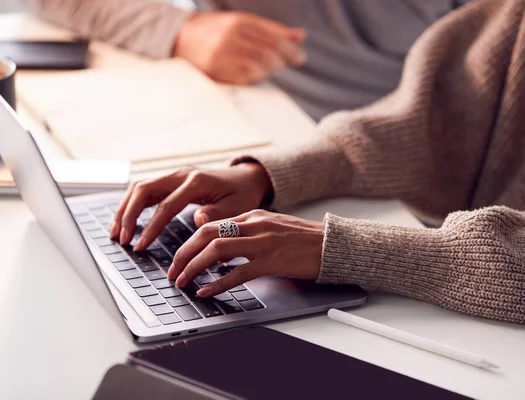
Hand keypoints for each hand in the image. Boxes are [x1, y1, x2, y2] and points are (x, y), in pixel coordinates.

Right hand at [109, 163, 272, 250]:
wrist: (247, 178)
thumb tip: (198, 220)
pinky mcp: (172, 181)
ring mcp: (175, 176)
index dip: (150, 227)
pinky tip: (125, 221)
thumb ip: (217, 215)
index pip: (166, 205)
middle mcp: (182, 174)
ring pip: (140, 187)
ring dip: (125, 208)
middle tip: (121, 238)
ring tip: (116, 232)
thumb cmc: (243, 194)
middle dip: (128, 214)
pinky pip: (146, 190)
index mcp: (197, 182)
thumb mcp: (237, 207)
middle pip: (143, 189)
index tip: (140, 246)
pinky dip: (132, 204)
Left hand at [168, 210, 322, 296]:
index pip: (209, 225)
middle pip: (206, 235)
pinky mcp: (272, 261)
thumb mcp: (270, 228)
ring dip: (194, 267)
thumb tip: (218, 254)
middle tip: (173, 271)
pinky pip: (238, 273)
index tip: (178, 259)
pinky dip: (218, 284)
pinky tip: (207, 292)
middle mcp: (254, 225)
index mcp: (251, 216)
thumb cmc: (302, 240)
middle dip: (183, 254)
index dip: (188, 243)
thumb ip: (244, 236)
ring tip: (184, 282)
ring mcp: (262, 242)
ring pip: (216, 251)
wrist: (331, 244)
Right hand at [174, 11, 306, 84]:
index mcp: (240, 21)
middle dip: (284, 60)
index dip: (290, 48)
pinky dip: (256, 78)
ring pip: (259, 66)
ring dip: (271, 70)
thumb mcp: (242, 23)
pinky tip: (258, 76)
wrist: (178, 37)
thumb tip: (301, 36)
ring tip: (273, 69)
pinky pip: (245, 78)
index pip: (273, 37)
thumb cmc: (216, 31)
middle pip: (269, 52)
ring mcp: (224, 54)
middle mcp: (233, 36)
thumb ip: (272, 30)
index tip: (301, 57)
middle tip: (290, 64)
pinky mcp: (216, 70)